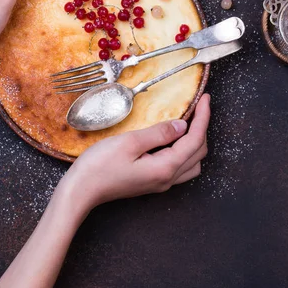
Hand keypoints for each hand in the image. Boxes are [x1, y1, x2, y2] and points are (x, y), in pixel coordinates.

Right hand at [60, 94, 209, 212]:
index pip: (195, 140)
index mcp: (165, 167)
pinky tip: (172, 138)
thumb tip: (181, 126)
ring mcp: (160, 183)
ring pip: (191, 163)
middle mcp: (167, 179)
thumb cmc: (100, 166)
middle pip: (198, 152)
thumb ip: (158, 133)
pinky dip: (183, 150)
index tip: (205, 98)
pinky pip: (179, 167)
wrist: (82, 190)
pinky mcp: (151, 182)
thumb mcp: (130, 142)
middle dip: (202, 127)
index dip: (203, 117)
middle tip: (198, 106)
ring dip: (195, 141)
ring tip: (188, 120)